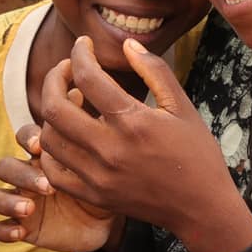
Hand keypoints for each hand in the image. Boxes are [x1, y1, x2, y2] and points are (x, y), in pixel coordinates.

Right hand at [0, 128, 120, 251]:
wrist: (107, 220)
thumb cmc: (101, 180)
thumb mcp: (96, 157)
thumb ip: (83, 129)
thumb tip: (78, 91)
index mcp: (43, 154)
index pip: (23, 137)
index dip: (26, 139)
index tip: (40, 146)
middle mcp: (26, 175)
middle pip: (5, 166)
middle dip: (22, 174)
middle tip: (47, 185)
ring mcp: (19, 201)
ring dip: (6, 201)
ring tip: (28, 209)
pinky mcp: (21, 226)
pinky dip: (4, 230)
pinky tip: (21, 232)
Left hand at [31, 38, 241, 250]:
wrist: (202, 208)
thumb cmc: (197, 154)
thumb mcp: (182, 107)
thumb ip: (154, 71)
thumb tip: (127, 43)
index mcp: (135, 122)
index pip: (89, 77)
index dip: (80, 54)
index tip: (83, 45)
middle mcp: (111, 149)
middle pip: (56, 107)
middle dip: (54, 79)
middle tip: (65, 70)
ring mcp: (99, 176)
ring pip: (49, 138)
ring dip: (51, 113)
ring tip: (69, 102)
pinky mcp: (94, 195)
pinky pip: (53, 172)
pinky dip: (50, 151)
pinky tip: (64, 136)